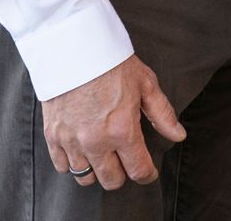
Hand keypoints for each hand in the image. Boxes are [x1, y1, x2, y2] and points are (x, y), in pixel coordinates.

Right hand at [41, 55, 184, 189]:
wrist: (75, 49)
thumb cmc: (113, 64)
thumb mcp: (146, 85)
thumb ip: (162, 115)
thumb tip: (178, 135)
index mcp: (122, 130)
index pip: (138, 170)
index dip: (148, 175)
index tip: (149, 172)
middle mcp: (96, 142)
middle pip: (111, 180)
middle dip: (123, 174)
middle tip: (126, 161)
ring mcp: (71, 141)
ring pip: (85, 177)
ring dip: (97, 170)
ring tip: (104, 156)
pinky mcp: (52, 136)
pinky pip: (62, 166)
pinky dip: (73, 163)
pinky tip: (83, 150)